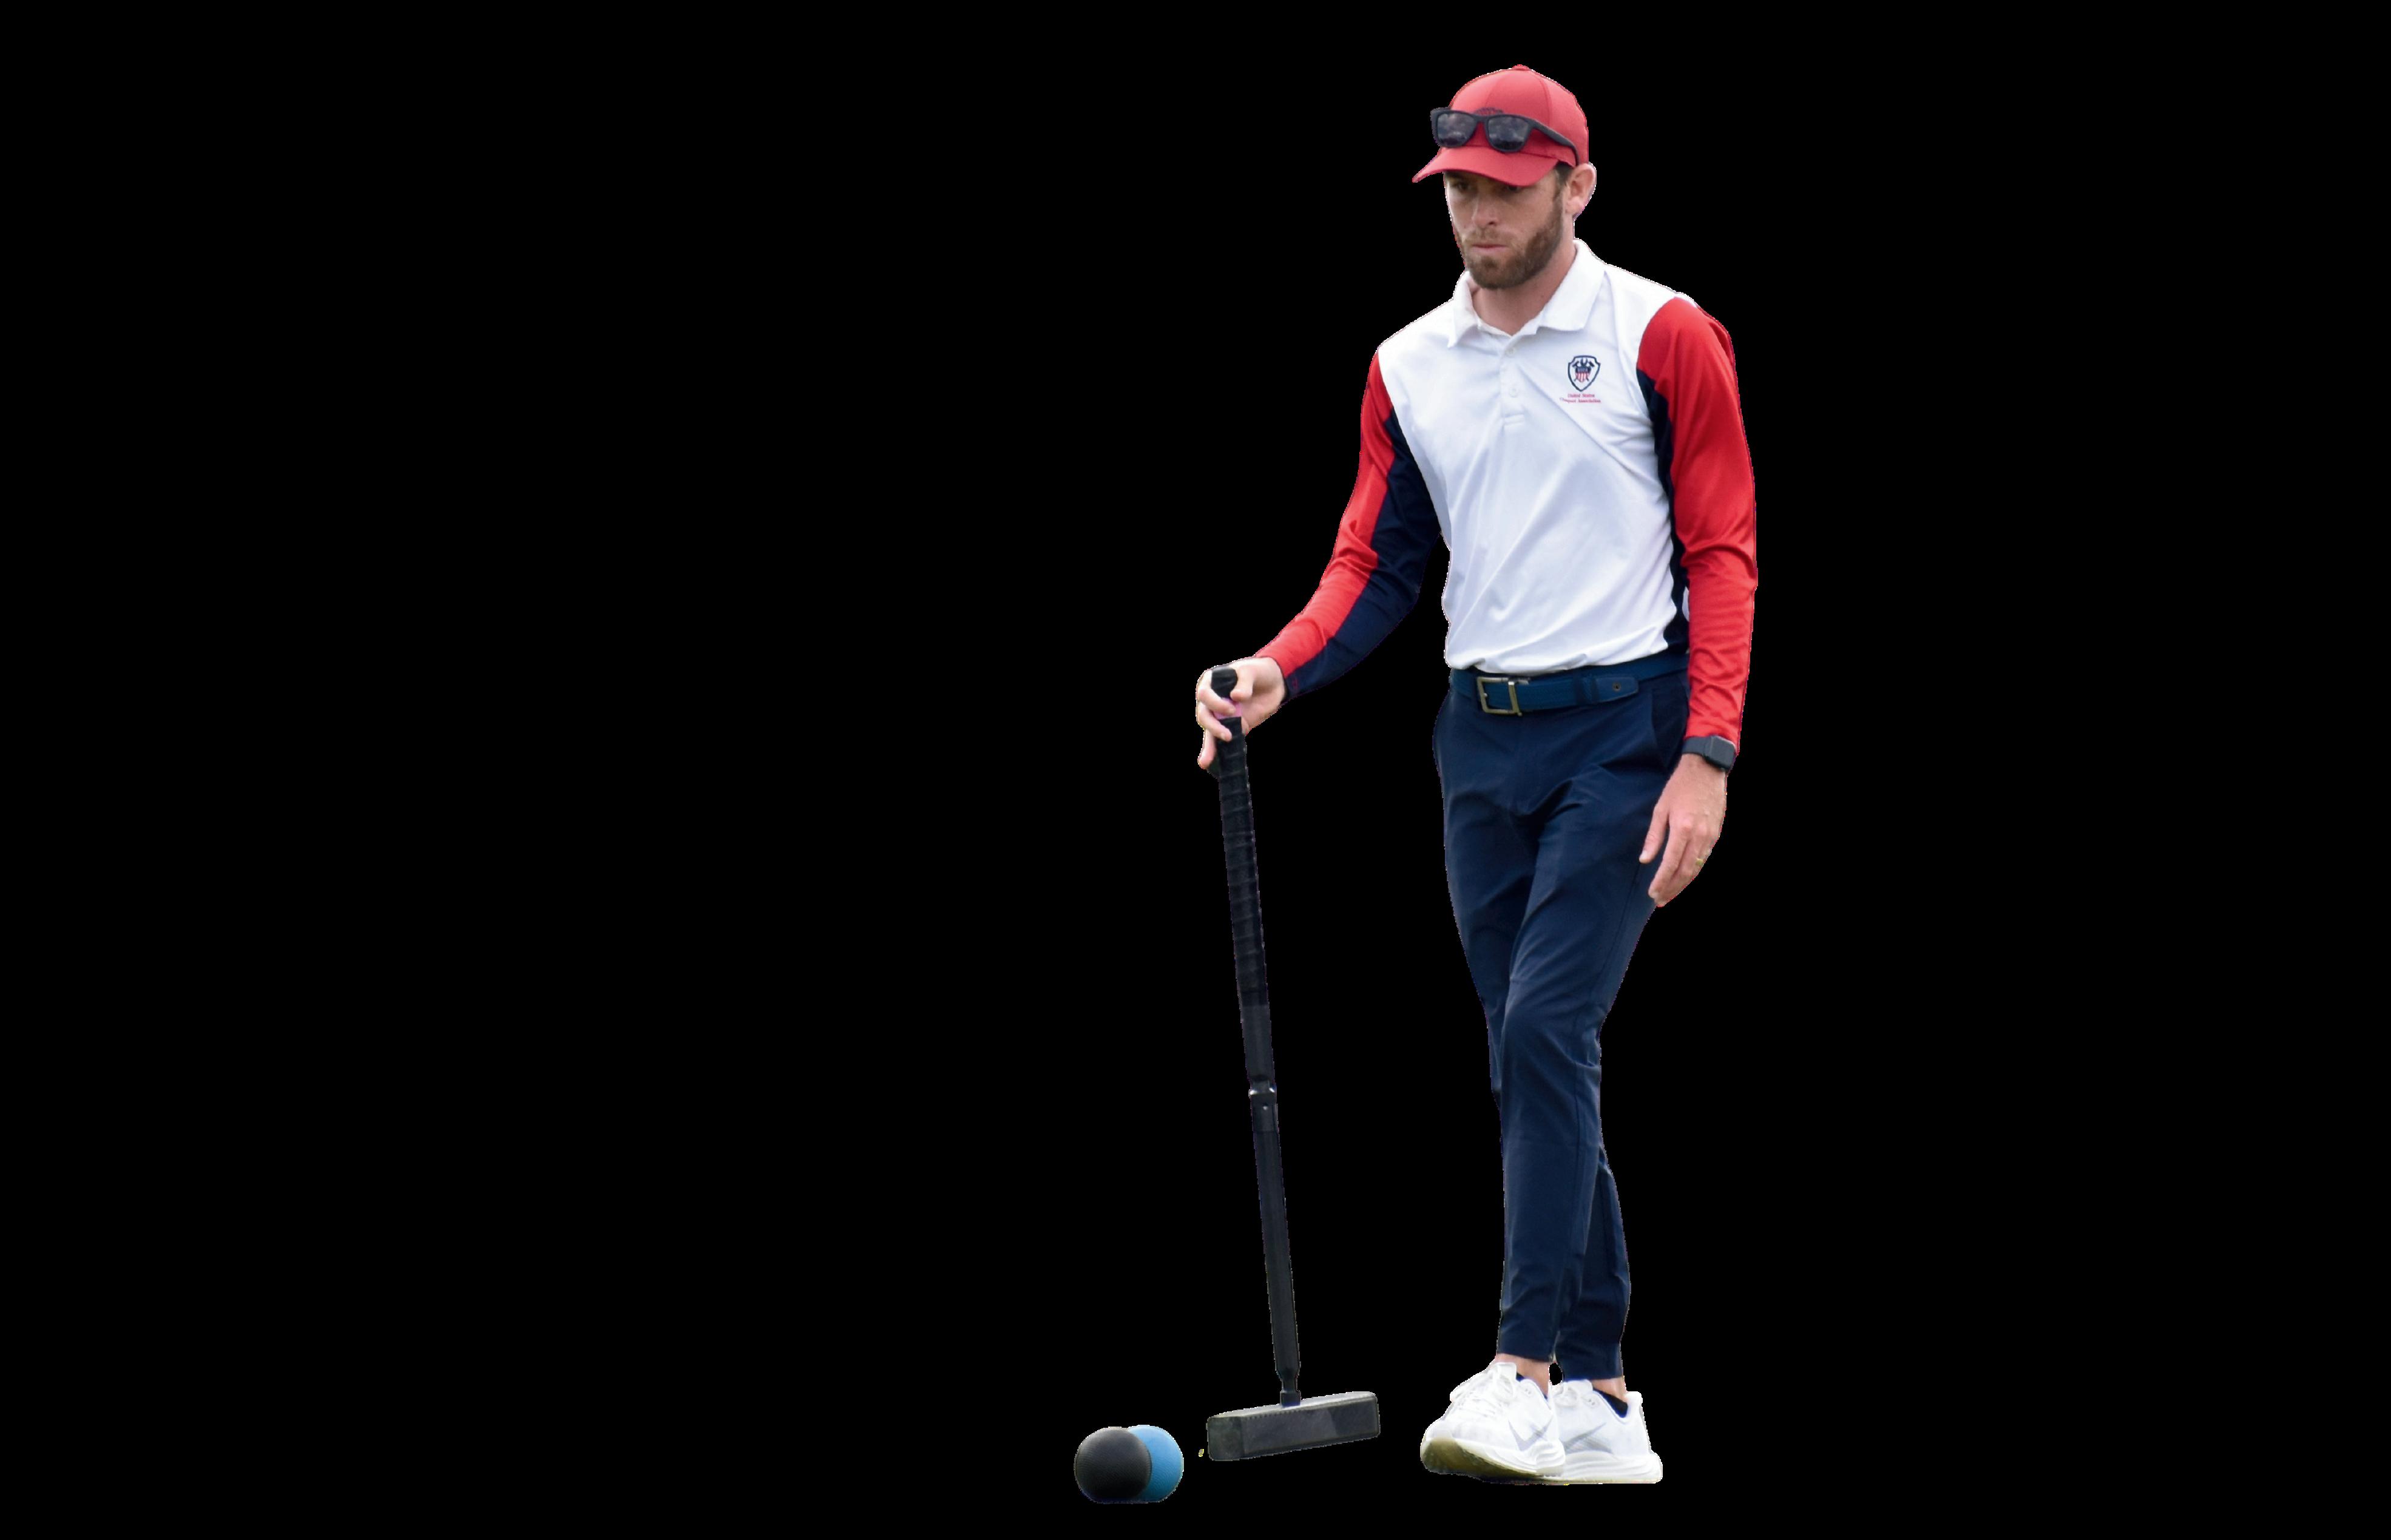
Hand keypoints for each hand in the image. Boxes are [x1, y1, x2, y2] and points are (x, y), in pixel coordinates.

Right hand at [1194, 657, 1287, 770]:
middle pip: (1204, 715)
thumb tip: (1237, 697)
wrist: (1274, 682)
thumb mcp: (1251, 671)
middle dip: (1213, 726)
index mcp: (1211, 682)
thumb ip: (1244, 682)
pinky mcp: (1232, 726)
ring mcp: (1221, 715)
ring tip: (1204, 762)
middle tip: (1228, 735)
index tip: (1232, 709)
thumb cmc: (1258, 672)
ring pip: (1209, 731)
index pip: (1205, 695)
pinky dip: (1217, 750)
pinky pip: (1222, 739)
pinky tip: (1209, 763)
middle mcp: (1212, 700)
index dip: (1216, 704)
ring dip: (1208, 746)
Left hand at [1639, 756, 1726, 906]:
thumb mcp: (1661, 808)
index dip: (1662, 881)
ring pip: (1698, 868)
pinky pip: (1705, 859)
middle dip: (1672, 888)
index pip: (1671, 864)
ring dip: (1684, 884)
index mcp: (1683, 829)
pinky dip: (1694, 872)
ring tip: (1670, 894)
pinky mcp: (1717, 834)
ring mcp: (1711, 836)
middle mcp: (1699, 836)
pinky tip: (1684, 878)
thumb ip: (1654, 837)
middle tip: (1660, 900)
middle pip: (1686, 871)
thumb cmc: (1679, 787)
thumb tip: (1645, 860)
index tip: (1652, 893)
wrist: (1707, 770)